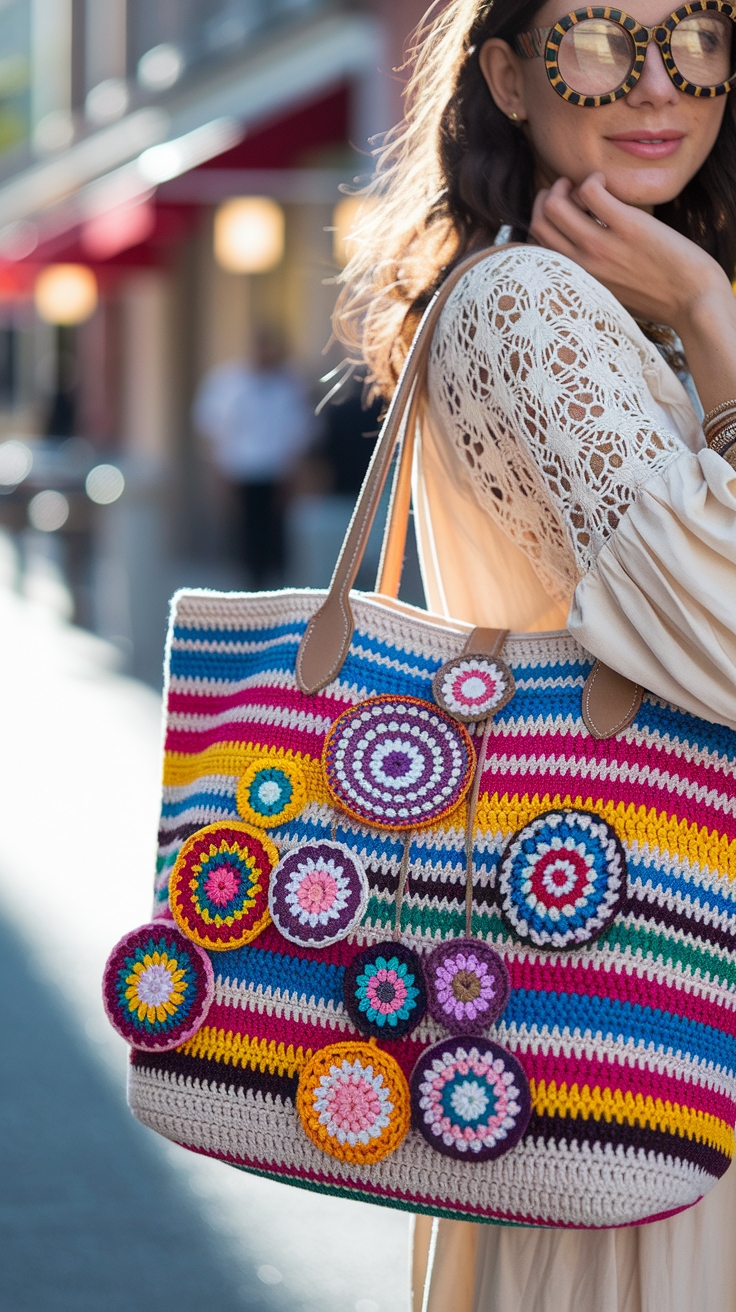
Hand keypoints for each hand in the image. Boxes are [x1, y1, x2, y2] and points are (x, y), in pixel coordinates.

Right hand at [529, 173, 731, 335]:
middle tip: (566, 190)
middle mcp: (583, 264)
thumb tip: (583, 257)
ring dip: (564, 185)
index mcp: (578, 280)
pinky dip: (593, 179)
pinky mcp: (628, 227)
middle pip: (539, 222)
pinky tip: (606, 182)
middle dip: (547, 198)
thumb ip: (592, 277)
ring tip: (585, 184)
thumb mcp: (613, 296)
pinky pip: (591, 191)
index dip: (541, 220)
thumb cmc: (657, 299)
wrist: (692, 301)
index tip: (558, 210)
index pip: (536, 246)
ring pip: (556, 206)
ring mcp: (603, 246)